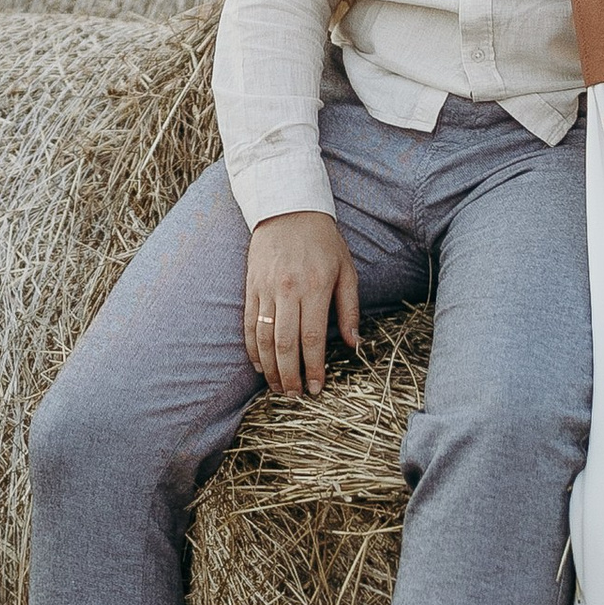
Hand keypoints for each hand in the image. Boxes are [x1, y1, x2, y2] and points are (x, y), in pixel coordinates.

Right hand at [244, 211, 361, 396]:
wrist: (288, 208)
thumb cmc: (323, 241)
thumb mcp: (346, 271)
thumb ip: (349, 310)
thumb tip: (355, 344)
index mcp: (314, 287)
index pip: (312, 338)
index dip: (313, 367)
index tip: (316, 388)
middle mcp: (287, 290)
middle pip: (284, 344)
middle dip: (289, 375)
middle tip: (294, 396)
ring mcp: (265, 289)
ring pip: (262, 338)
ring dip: (269, 368)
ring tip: (277, 387)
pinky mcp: (251, 286)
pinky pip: (248, 323)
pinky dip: (252, 348)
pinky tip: (259, 365)